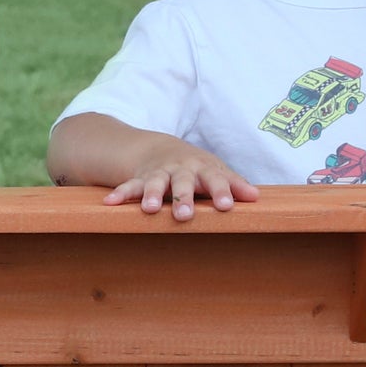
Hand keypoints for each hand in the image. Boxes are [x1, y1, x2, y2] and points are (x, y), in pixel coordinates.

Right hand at [105, 138, 261, 223]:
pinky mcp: (140, 179)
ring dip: (150, 195)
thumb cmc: (196, 168)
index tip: (227, 206)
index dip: (221, 192)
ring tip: (148, 209)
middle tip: (185, 216)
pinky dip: (120, 195)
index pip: (215, 179)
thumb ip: (233, 184)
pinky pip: (129, 187)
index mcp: (202, 169)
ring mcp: (158, 174)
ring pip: (154, 184)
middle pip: (182, 183)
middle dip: (183, 198)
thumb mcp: (215, 172)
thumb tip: (256, 198)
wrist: (161, 150)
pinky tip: (109, 204)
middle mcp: (180, 170)